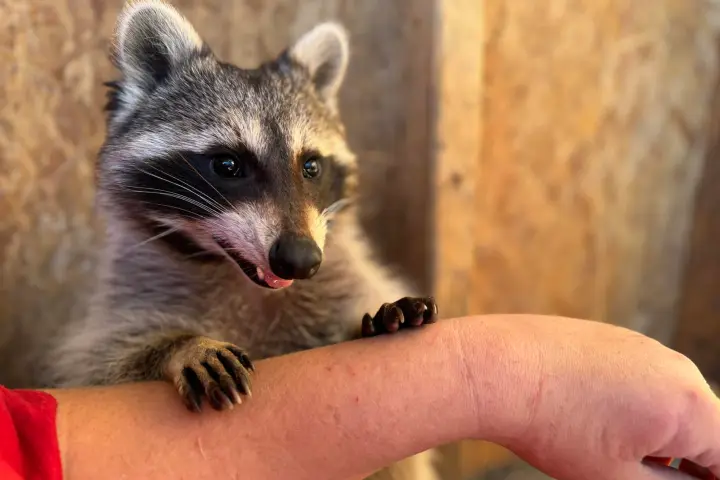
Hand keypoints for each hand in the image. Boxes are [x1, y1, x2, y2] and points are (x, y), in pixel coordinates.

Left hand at [460, 315, 719, 479]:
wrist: (495, 368)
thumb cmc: (553, 426)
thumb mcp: (620, 479)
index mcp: (690, 405)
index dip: (709, 479)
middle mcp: (674, 367)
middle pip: (706, 430)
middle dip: (687, 464)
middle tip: (642, 473)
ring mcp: (642, 347)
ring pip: (673, 405)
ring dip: (661, 438)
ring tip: (615, 454)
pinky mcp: (613, 340)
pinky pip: (644, 381)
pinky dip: (636, 409)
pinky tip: (595, 424)